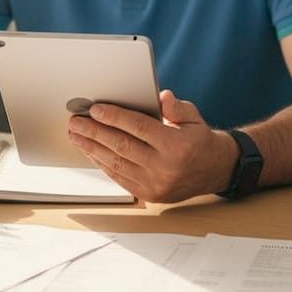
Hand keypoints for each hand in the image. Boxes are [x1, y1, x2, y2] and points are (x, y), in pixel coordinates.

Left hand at [67, 89, 238, 202]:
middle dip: (94, 132)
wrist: (215, 170)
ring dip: (92, 148)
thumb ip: (175, 107)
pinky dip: (103, 164)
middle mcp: (165, 167)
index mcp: (177, 145)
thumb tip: (160, 96)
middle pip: (122, 146)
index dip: (114, 117)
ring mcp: (156, 184)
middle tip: (75, 122)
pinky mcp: (149, 194)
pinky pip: (120, 177)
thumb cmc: (200, 140)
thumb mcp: (193, 117)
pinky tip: (91, 152)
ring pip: (116, 163)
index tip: (95, 109)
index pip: (139, 127)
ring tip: (76, 136)